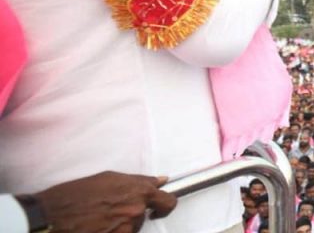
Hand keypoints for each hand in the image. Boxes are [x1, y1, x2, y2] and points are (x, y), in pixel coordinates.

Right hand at [33, 171, 176, 232]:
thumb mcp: (109, 178)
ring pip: (132, 229)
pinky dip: (113, 232)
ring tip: (99, 219)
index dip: (164, 206)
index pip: (168, 201)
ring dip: (120, 226)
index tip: (158, 209)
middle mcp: (136, 209)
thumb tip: (161, 181)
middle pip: (144, 217)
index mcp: (138, 190)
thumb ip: (138, 181)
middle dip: (131, 215)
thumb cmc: (76, 194)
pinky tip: (96, 227)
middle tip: (111, 212)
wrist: (52, 214)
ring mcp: (126, 227)